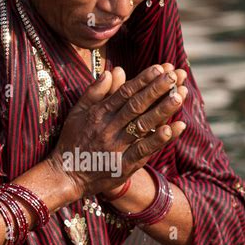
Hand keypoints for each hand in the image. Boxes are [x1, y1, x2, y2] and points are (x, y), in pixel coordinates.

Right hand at [47, 62, 188, 200]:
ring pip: (142, 125)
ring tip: (180, 96)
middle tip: (175, 76)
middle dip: (157, 90)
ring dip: (162, 110)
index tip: (160, 68)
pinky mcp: (122, 166)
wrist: (64, 176)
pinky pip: (142, 150)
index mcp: (98, 114)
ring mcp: (116, 147)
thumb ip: (95, 92)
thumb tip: (113, 71)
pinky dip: (158, 140)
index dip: (143, 80)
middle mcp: (108, 128)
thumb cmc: (72, 142)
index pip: (125, 93)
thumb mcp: (77, 113)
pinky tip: (173, 129)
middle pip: (136, 105)